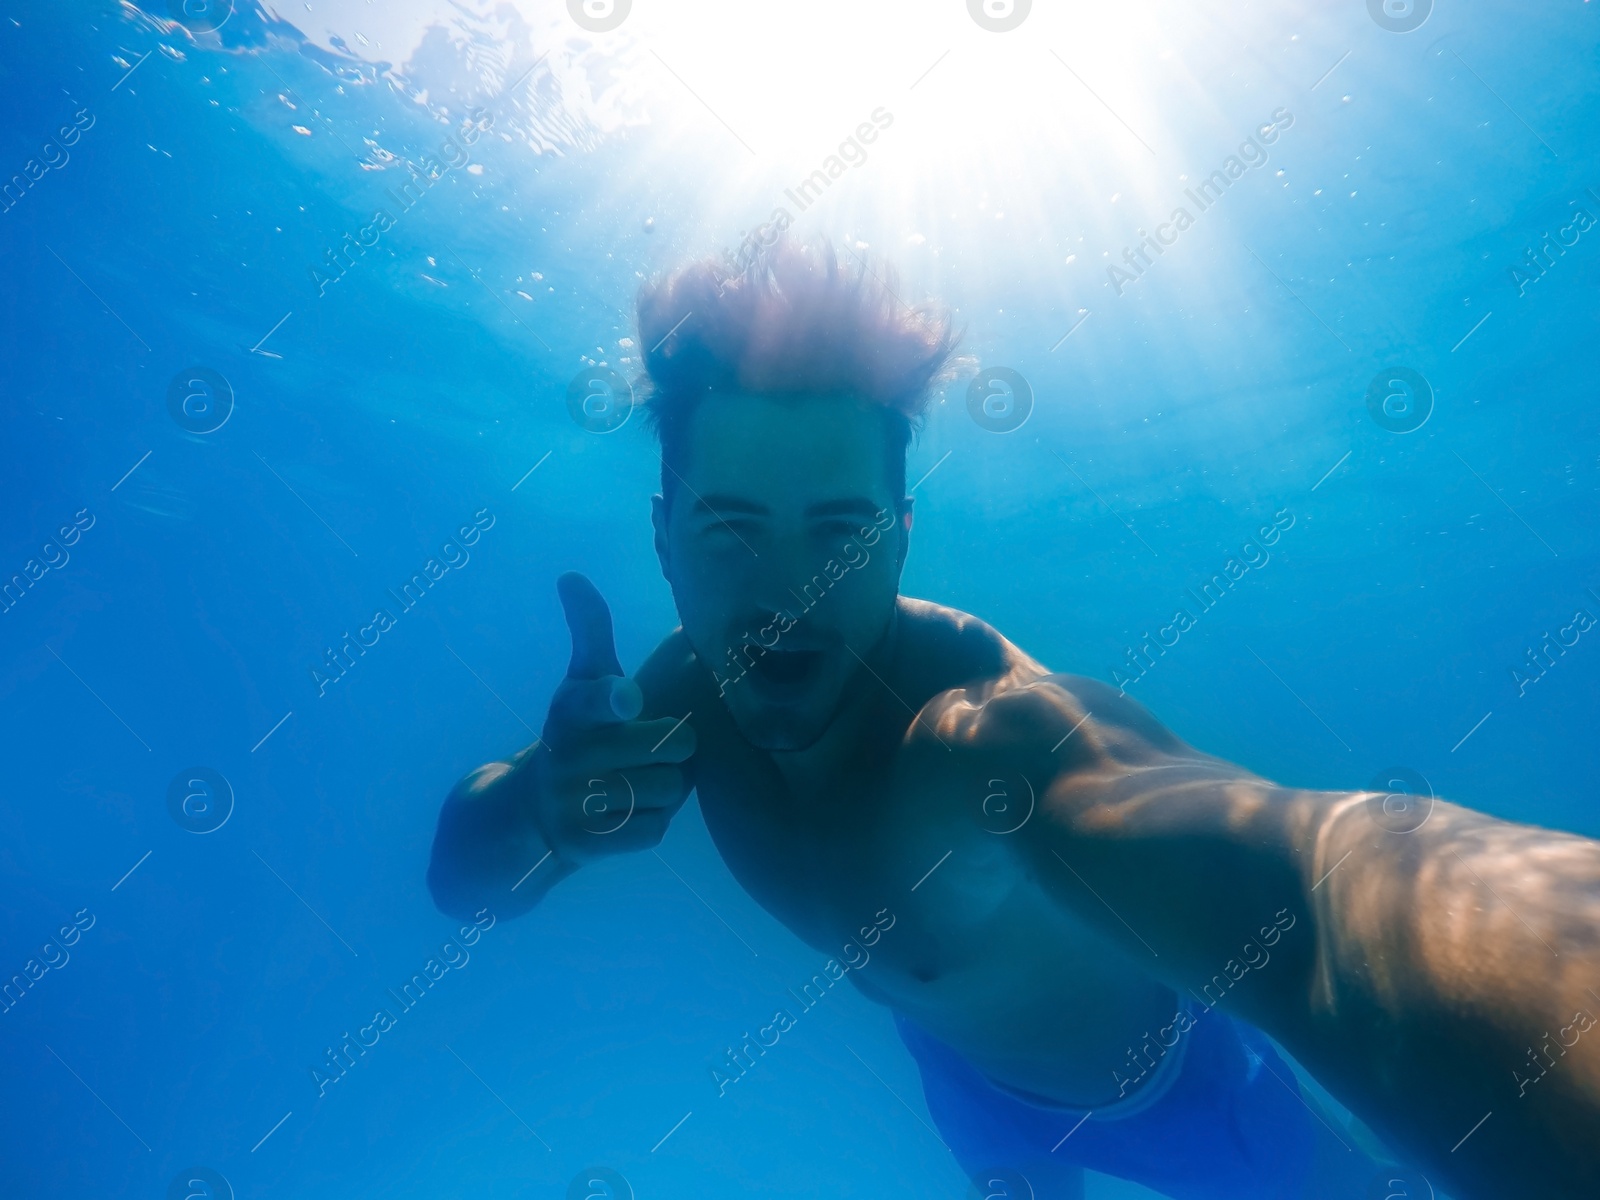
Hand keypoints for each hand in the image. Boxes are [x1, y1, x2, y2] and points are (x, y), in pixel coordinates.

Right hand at [529, 572, 695, 865]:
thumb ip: (588, 631)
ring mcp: (571, 803)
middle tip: (663, 747)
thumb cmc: (575, 734)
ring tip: (645, 780)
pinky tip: (631, 813)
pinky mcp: (581, 845)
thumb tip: (571, 576)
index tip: (627, 699)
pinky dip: (653, 824)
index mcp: (571, 709)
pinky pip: (654, 831)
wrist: (525, 815)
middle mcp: (566, 754)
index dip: (612, 699)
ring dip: (669, 789)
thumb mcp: (579, 684)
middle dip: (679, 749)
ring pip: (668, 791)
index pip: (594, 698)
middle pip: (670, 747)